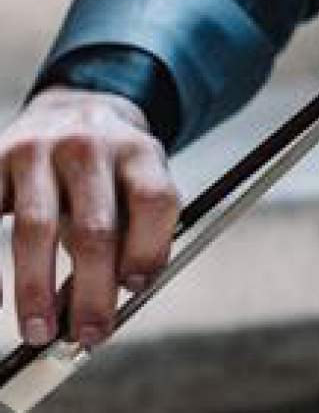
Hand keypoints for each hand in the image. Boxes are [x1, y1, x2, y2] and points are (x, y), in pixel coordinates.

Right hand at [0, 88, 177, 348]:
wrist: (72, 109)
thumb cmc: (110, 170)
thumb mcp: (138, 183)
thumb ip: (133, 233)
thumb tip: (107, 302)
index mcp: (139, 152)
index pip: (155, 202)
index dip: (150, 249)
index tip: (137, 290)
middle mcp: (90, 146)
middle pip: (96, 228)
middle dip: (92, 291)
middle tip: (88, 335)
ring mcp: (38, 152)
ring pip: (36, 229)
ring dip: (36, 288)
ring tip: (40, 329)